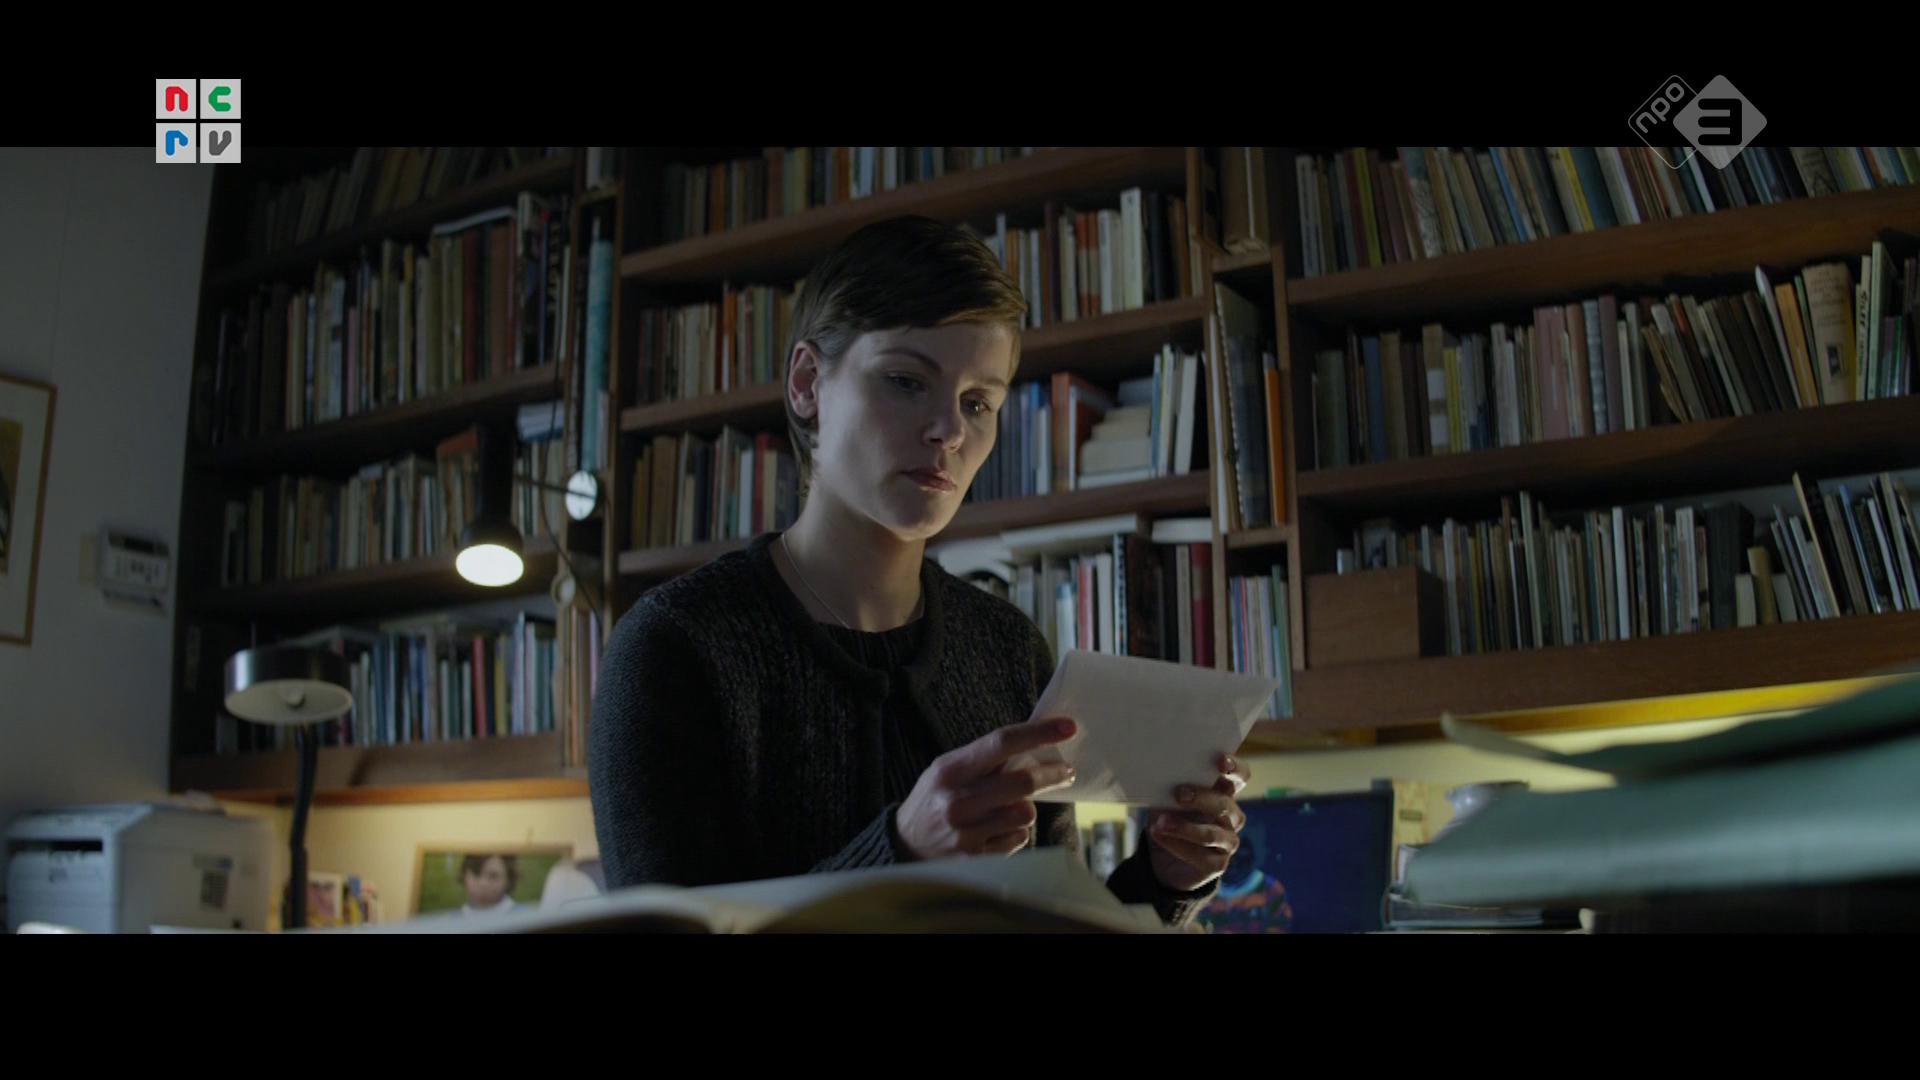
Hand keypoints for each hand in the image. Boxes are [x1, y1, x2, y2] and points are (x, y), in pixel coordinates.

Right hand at [895, 716, 1077, 860]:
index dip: (1039, 733)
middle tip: (1066, 771)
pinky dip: (1015, 832)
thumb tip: (1034, 743)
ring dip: (1026, 808)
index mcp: (950, 770)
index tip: (1067, 726)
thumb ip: (984, 760)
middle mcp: (957, 801)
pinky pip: (1018, 839)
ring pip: (1025, 814)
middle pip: (1023, 782)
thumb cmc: (934, 800)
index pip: (1001, 743)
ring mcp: (966, 833)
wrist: (903, 847)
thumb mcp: (947, 770)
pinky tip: (997, 831)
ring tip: (1010, 808)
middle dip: (1053, 774)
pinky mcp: (975, 859)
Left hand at [1145, 753, 1249, 892]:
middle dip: (1202, 797)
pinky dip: (1178, 846)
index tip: (1221, 761)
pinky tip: (1161, 837)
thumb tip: (1160, 772)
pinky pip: (1202, 856)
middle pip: (1225, 803)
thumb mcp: (1166, 798)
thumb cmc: (1169, 817)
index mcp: (1223, 793)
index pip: (1240, 777)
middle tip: (1179, 794)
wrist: (1162, 857)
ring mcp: (1228, 842)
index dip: (1235, 769)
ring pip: (1213, 833)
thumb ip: (1171, 785)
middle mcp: (1231, 816)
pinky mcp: (1218, 865)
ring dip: (1185, 828)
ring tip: (1161, 823)